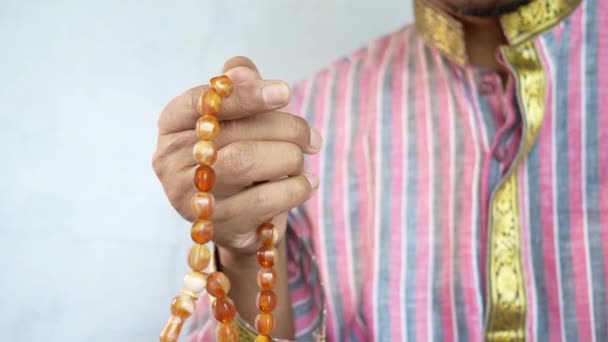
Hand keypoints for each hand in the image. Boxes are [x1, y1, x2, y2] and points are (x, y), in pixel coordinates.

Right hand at [152, 56, 321, 254]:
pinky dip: (296, 187)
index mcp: (173, 124)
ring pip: (247, 162)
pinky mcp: (218, 226)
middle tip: (311, 137)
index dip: (246, 94)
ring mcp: (191, 198)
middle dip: (286, 129)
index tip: (286, 92)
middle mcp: (171, 161)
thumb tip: (242, 71)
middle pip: (235, 132)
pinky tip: (306, 183)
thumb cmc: (236, 153)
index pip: (203, 101)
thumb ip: (238, 87)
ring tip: (303, 160)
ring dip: (290, 158)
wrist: (238, 217)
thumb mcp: (236, 117)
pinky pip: (265, 199)